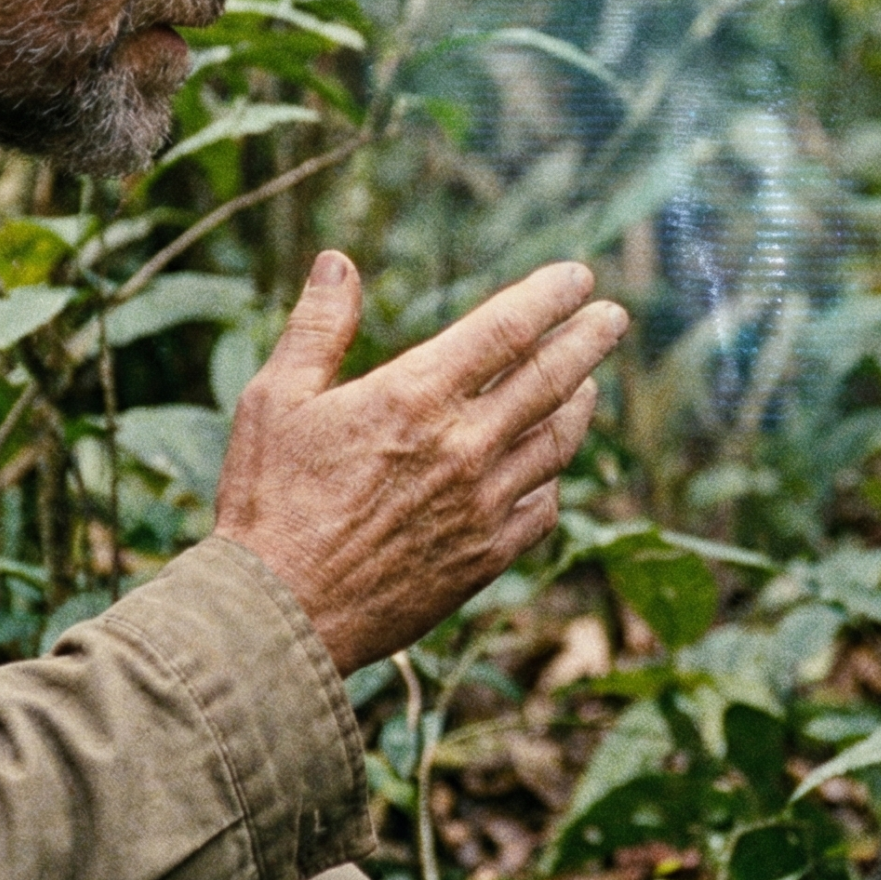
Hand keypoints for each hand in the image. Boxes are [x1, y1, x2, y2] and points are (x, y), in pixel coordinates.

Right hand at [213, 252, 627, 674]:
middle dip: (588, 341)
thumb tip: (339, 263)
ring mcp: (482, 506)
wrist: (277, 617)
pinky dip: (552, 478)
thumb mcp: (274, 399)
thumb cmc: (266, 502)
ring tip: (588, 384)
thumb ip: (318, 327)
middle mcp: (464, 447)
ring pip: (556, 443)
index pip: (508, 329)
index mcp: (416, 397)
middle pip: (551, 378)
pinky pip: (541, 508)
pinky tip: (550, 466)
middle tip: (614, 317)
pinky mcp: (484, 558)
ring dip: (578, 406)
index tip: (578, 278)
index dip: (550, 297)